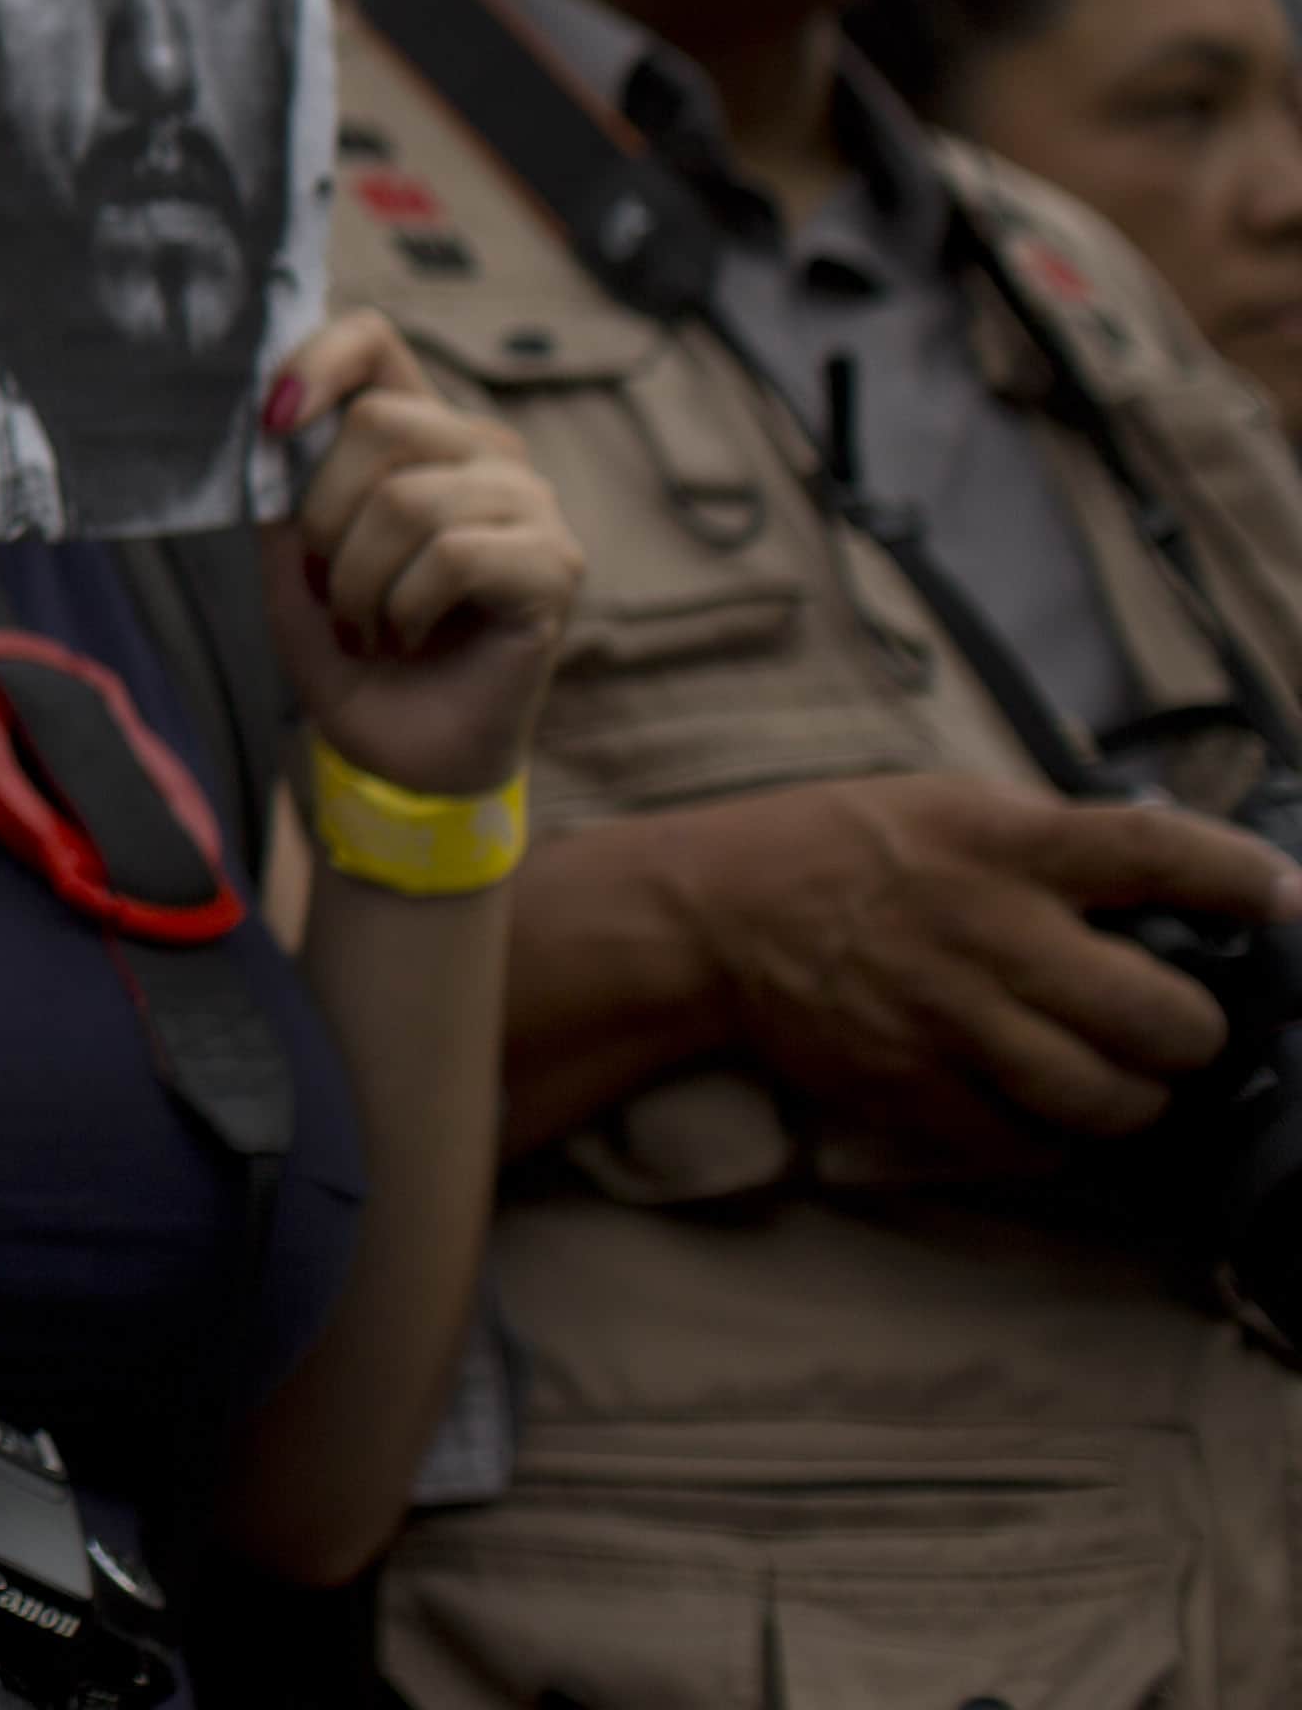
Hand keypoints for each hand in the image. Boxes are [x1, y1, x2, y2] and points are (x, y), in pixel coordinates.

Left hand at [259, 312, 577, 804]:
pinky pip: (452, 554)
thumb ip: (286, 481)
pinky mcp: (555, 565)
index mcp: (417, 433)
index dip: (317, 360)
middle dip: (323, 516)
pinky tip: (406, 636)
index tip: (270, 422)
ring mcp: (530, 505)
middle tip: (327, 583)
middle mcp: (483, 452)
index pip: (376, 338)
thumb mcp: (293, 554)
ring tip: (367, 623)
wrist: (401, 753)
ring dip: (358, 578)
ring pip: (410, 498)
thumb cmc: (351, 648)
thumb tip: (270, 417)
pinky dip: (404, 605)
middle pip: (380, 422)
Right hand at [661, 771, 1301, 1165]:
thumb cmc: (834, 847)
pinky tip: (1043, 1112)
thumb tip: (1161, 874)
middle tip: (1179, 1028)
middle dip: (1193, 1034)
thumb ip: (1047, 838)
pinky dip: (1053, 1141)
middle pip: (1158, 1015)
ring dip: (1136, 1099)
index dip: (1242, 878)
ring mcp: (949, 1020)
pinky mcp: (910, 1087)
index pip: (1155, 853)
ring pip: (1106, 1098)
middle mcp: (987, 931)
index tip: (1286, 899)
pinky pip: (1025, 1146)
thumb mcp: (944, 803)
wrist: (706, 915)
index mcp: (1001, 844)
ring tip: (1125, 1082)